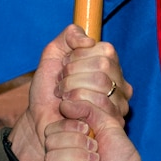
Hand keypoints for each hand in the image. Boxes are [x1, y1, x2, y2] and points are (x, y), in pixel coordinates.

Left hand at [9, 26, 127, 160]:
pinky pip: (99, 106)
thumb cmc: (48, 90)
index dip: (78, 57)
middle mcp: (120, 84)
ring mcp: (120, 104)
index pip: (105, 50)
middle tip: (61, 86)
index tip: (64, 68)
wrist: (39, 120)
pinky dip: (76, 105)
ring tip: (64, 98)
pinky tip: (68, 110)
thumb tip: (89, 40)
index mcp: (110, 65)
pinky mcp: (113, 124)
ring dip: (73, 90)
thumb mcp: (53, 54)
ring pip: (102, 85)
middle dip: (73, 74)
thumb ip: (69, 36)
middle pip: (103, 66)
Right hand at [45, 90, 142, 160]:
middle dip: (76, 141)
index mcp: (69, 142)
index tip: (89, 129)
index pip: (53, 128)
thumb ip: (88, 110)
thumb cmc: (122, 160)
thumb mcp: (108, 125)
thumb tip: (64, 103)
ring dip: (76, 156)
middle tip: (95, 148)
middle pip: (50, 141)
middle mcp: (61, 158)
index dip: (69, 125)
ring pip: (51, 158)